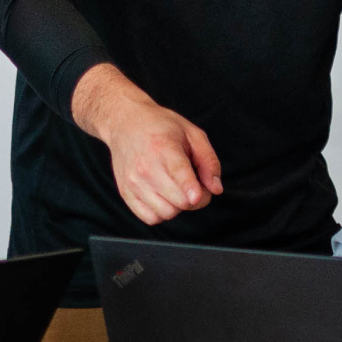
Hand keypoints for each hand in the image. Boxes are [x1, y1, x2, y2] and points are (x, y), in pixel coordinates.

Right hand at [72, 64, 222, 224]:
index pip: (179, 177)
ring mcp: (133, 182)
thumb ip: (209, 161)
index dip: (194, 191)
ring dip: (178, 206)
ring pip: (167, 213)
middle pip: (180, 202)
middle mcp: (145, 168)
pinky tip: (163, 196)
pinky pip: (150, 218)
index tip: (197, 195)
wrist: (125, 123)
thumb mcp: (192, 134)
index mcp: (164, 148)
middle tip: (195, 184)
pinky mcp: (125, 193)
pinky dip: (161, 212)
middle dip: (196, 198)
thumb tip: (216, 188)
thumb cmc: (160, 126)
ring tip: (177, 188)